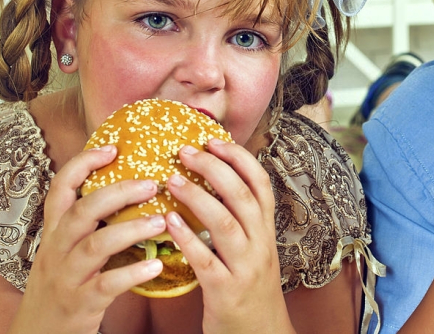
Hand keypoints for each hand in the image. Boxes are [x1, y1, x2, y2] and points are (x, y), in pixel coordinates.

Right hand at [13, 146, 167, 333]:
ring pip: (94, 245)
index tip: (112, 148)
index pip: (61, 188)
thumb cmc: (64, 285)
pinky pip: (105, 285)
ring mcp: (66, 277)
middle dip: (116, 193)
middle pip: (81, 211)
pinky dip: (131, 273)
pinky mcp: (79, 304)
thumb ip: (91, 224)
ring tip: (161, 221)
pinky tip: (155, 266)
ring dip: (130, 230)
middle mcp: (57, 250)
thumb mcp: (66, 250)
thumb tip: (131, 191)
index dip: (83, 164)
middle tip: (152, 184)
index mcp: (55, 232)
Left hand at [165, 139, 293, 333]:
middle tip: (186, 152)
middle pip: (242, 195)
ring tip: (171, 180)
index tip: (214, 141)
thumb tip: (211, 185)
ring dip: (197, 197)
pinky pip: (206, 261)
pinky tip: (168, 223)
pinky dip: (187, 239)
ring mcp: (246, 267)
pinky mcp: (227, 291)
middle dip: (215, 168)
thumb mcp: (254, 249)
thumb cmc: (250, 287)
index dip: (239, 158)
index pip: (261, 183)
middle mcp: (261, 243)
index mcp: (266, 230)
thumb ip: (239, 220)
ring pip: (225, 223)